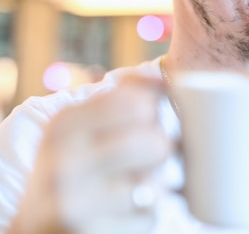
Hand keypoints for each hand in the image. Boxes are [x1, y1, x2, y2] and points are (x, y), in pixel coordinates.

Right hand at [8, 76, 171, 233]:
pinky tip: (122, 213)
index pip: (138, 103)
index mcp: (65, 125)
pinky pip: (149, 216)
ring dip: (155, 184)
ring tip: (132, 185)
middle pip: (153, 142)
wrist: (37, 229)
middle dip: (161, 150)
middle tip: (146, 156)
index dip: (154, 111)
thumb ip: (124, 95)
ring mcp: (75, 203)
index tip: (146, 120)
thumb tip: (164, 78)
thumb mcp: (83, 126)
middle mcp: (64, 162)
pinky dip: (145, 214)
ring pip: (155, 182)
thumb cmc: (74, 167)